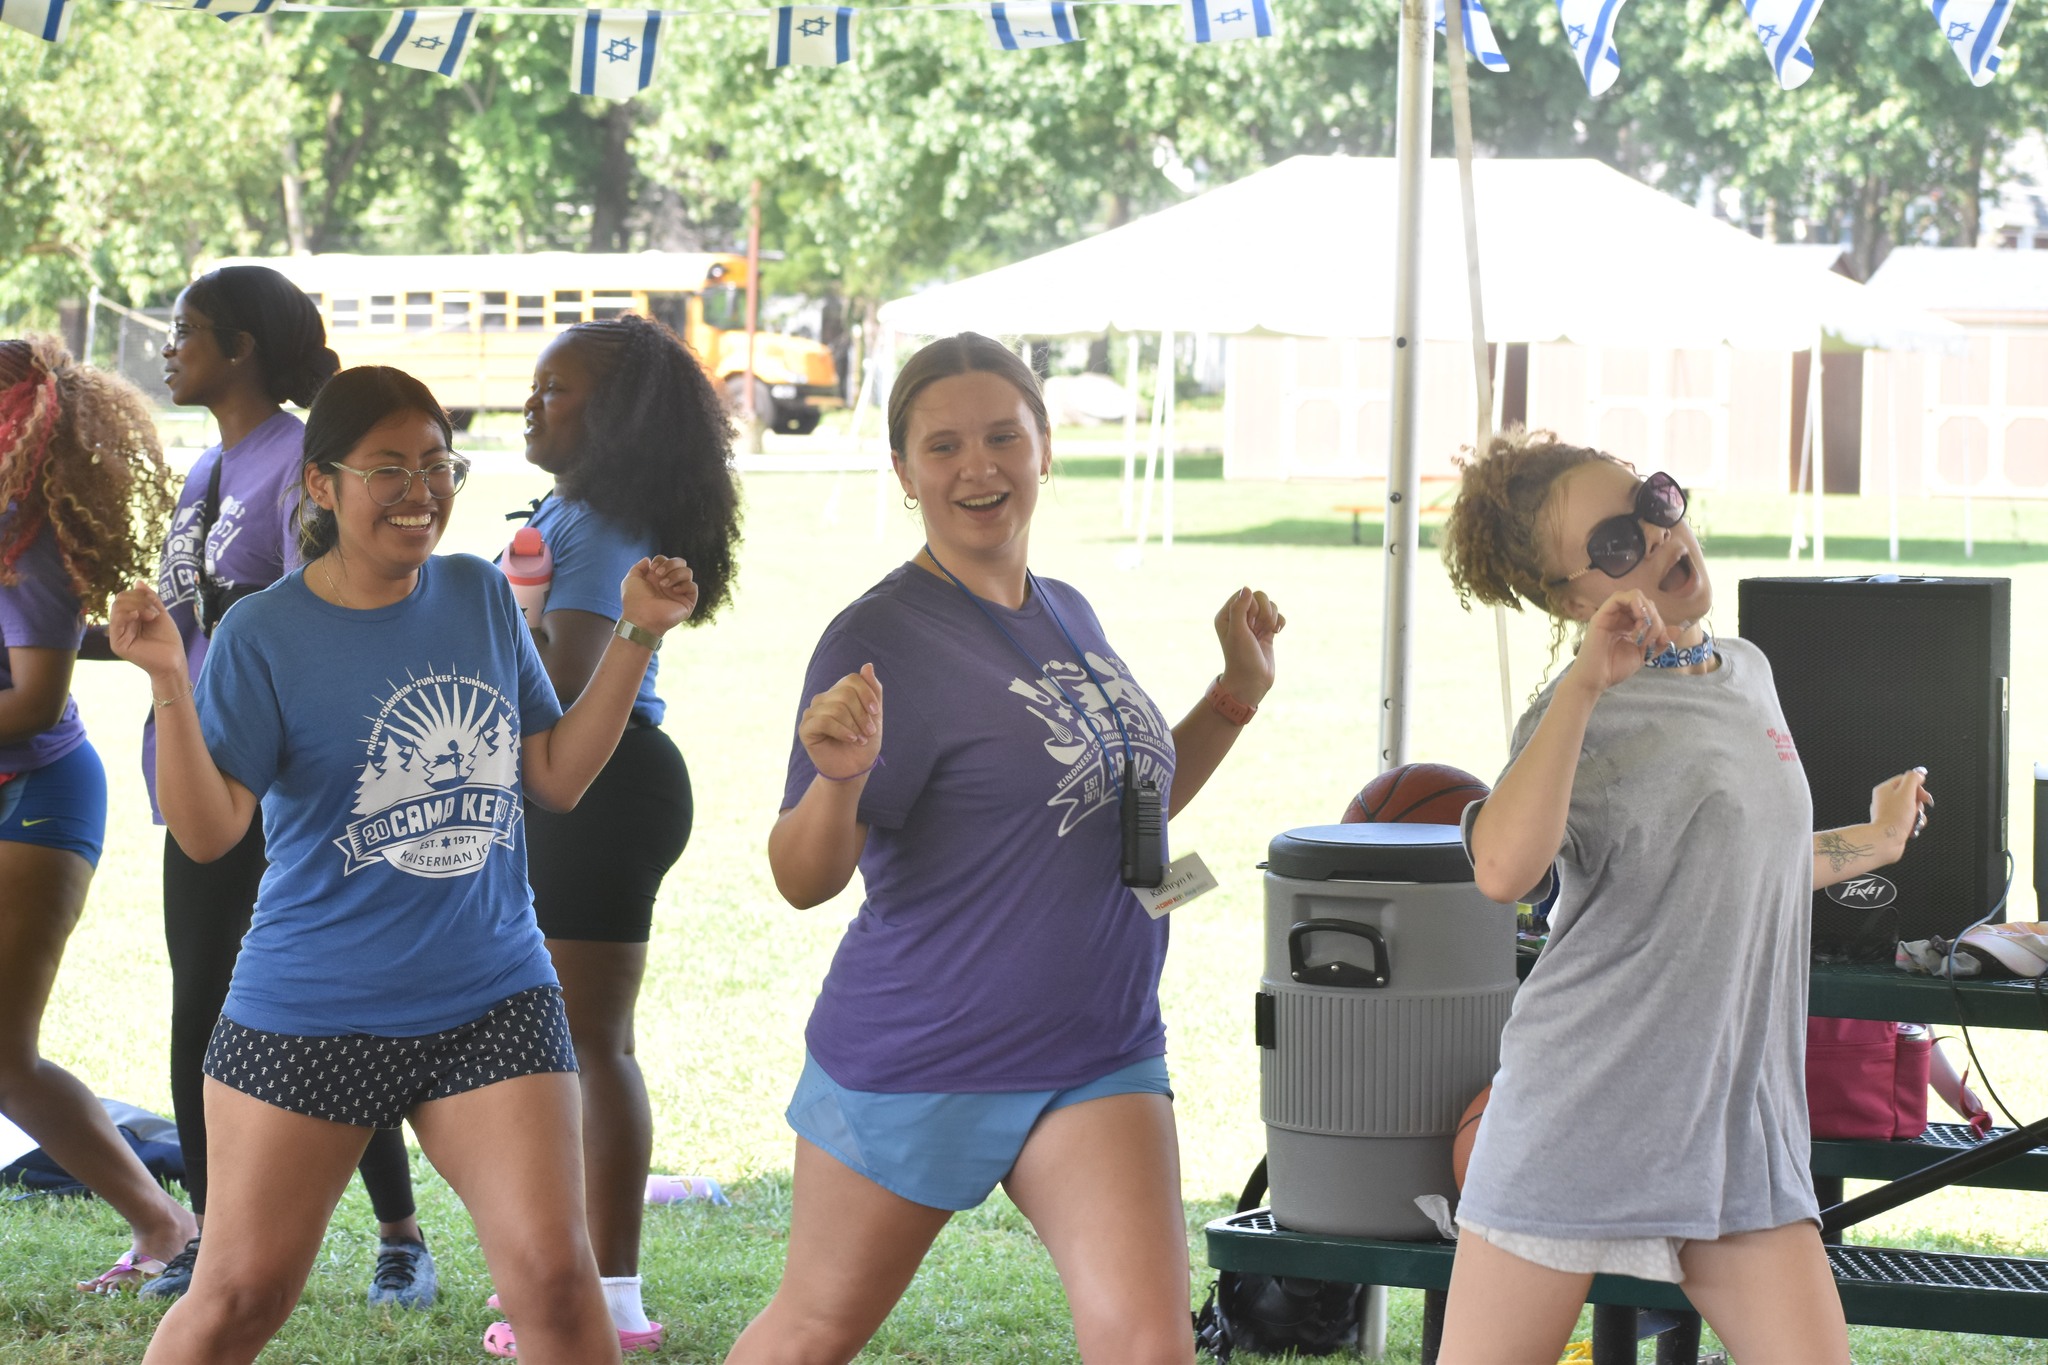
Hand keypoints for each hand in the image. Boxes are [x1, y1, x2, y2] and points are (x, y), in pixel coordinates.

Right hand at [108, 581, 188, 686]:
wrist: (173, 661)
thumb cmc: (169, 640)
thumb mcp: (160, 614)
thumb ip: (150, 598)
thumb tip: (138, 581)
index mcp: (130, 618)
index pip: (126, 597)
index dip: (140, 595)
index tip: (156, 606)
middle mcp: (122, 625)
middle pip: (119, 600)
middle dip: (139, 600)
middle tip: (154, 613)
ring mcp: (118, 634)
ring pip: (117, 607)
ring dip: (137, 607)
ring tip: (151, 617)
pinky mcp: (117, 643)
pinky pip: (115, 621)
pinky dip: (127, 613)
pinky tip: (139, 616)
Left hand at [618, 556, 697, 637]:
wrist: (641, 617)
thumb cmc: (634, 601)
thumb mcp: (631, 579)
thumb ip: (639, 567)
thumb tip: (648, 559)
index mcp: (658, 578)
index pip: (667, 560)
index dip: (661, 560)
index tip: (653, 569)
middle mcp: (670, 583)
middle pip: (681, 562)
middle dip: (671, 564)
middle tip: (659, 574)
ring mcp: (679, 592)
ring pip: (688, 572)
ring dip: (675, 574)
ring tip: (663, 585)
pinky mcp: (687, 602)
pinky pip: (693, 586)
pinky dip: (684, 585)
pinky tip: (673, 591)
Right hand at [799, 663, 882, 781]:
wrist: (855, 769)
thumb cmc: (864, 742)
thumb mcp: (874, 715)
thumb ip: (873, 690)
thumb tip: (867, 665)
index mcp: (838, 693)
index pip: (852, 680)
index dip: (866, 693)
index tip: (876, 711)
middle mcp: (823, 699)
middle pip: (845, 694)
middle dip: (862, 714)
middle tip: (869, 731)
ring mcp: (812, 713)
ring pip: (836, 708)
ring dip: (854, 726)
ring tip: (860, 739)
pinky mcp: (805, 728)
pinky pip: (824, 721)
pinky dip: (842, 731)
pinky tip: (851, 739)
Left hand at [1214, 587, 1284, 706]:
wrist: (1252, 681)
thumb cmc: (1241, 657)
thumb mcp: (1237, 632)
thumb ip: (1239, 609)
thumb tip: (1247, 588)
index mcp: (1226, 616)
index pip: (1245, 594)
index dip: (1252, 605)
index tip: (1250, 624)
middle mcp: (1239, 618)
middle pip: (1259, 597)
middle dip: (1265, 611)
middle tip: (1260, 628)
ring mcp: (1254, 624)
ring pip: (1270, 605)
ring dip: (1272, 617)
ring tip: (1267, 632)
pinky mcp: (1266, 631)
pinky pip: (1277, 616)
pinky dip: (1280, 622)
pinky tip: (1276, 633)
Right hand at [1566, 589, 1674, 696]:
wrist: (1596, 681)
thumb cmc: (1615, 669)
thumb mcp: (1644, 655)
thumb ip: (1659, 642)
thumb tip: (1678, 629)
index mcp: (1628, 625)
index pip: (1649, 611)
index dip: (1660, 622)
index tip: (1661, 640)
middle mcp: (1619, 617)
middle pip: (1644, 602)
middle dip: (1655, 618)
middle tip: (1652, 637)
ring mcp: (1610, 615)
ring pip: (1634, 596)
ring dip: (1646, 611)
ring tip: (1644, 629)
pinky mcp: (1601, 616)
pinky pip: (1619, 598)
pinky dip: (1633, 603)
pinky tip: (1639, 618)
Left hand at [1869, 767, 1931, 862]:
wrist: (1887, 840)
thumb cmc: (1895, 817)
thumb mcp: (1906, 792)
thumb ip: (1913, 779)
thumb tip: (1919, 773)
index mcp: (1885, 789)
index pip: (1906, 780)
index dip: (1918, 786)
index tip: (1923, 795)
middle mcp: (1885, 800)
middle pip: (1911, 794)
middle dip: (1919, 803)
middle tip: (1916, 809)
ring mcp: (1889, 812)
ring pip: (1912, 808)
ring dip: (1918, 815)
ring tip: (1913, 821)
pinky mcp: (1894, 824)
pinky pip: (1910, 820)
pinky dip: (1914, 824)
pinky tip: (1912, 829)